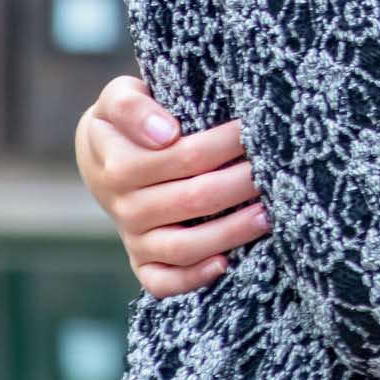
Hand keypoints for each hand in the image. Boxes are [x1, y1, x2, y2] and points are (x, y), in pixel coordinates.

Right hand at [75, 75, 269, 297]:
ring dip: (231, 232)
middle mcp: (125, 207)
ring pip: (184, 246)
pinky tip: (226, 264)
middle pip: (194, 200)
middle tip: (276, 170)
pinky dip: (192, 279)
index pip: (183, 157)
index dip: (224, 144)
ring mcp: (134, 238)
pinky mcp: (142, 262)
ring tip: (268, 214)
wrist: (104, 154)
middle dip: (241, 184)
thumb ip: (131, 105)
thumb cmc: (123, 120)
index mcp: (119, 165)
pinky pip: (163, 282)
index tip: (253, 130)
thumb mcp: (117, 97)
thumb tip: (165, 134)